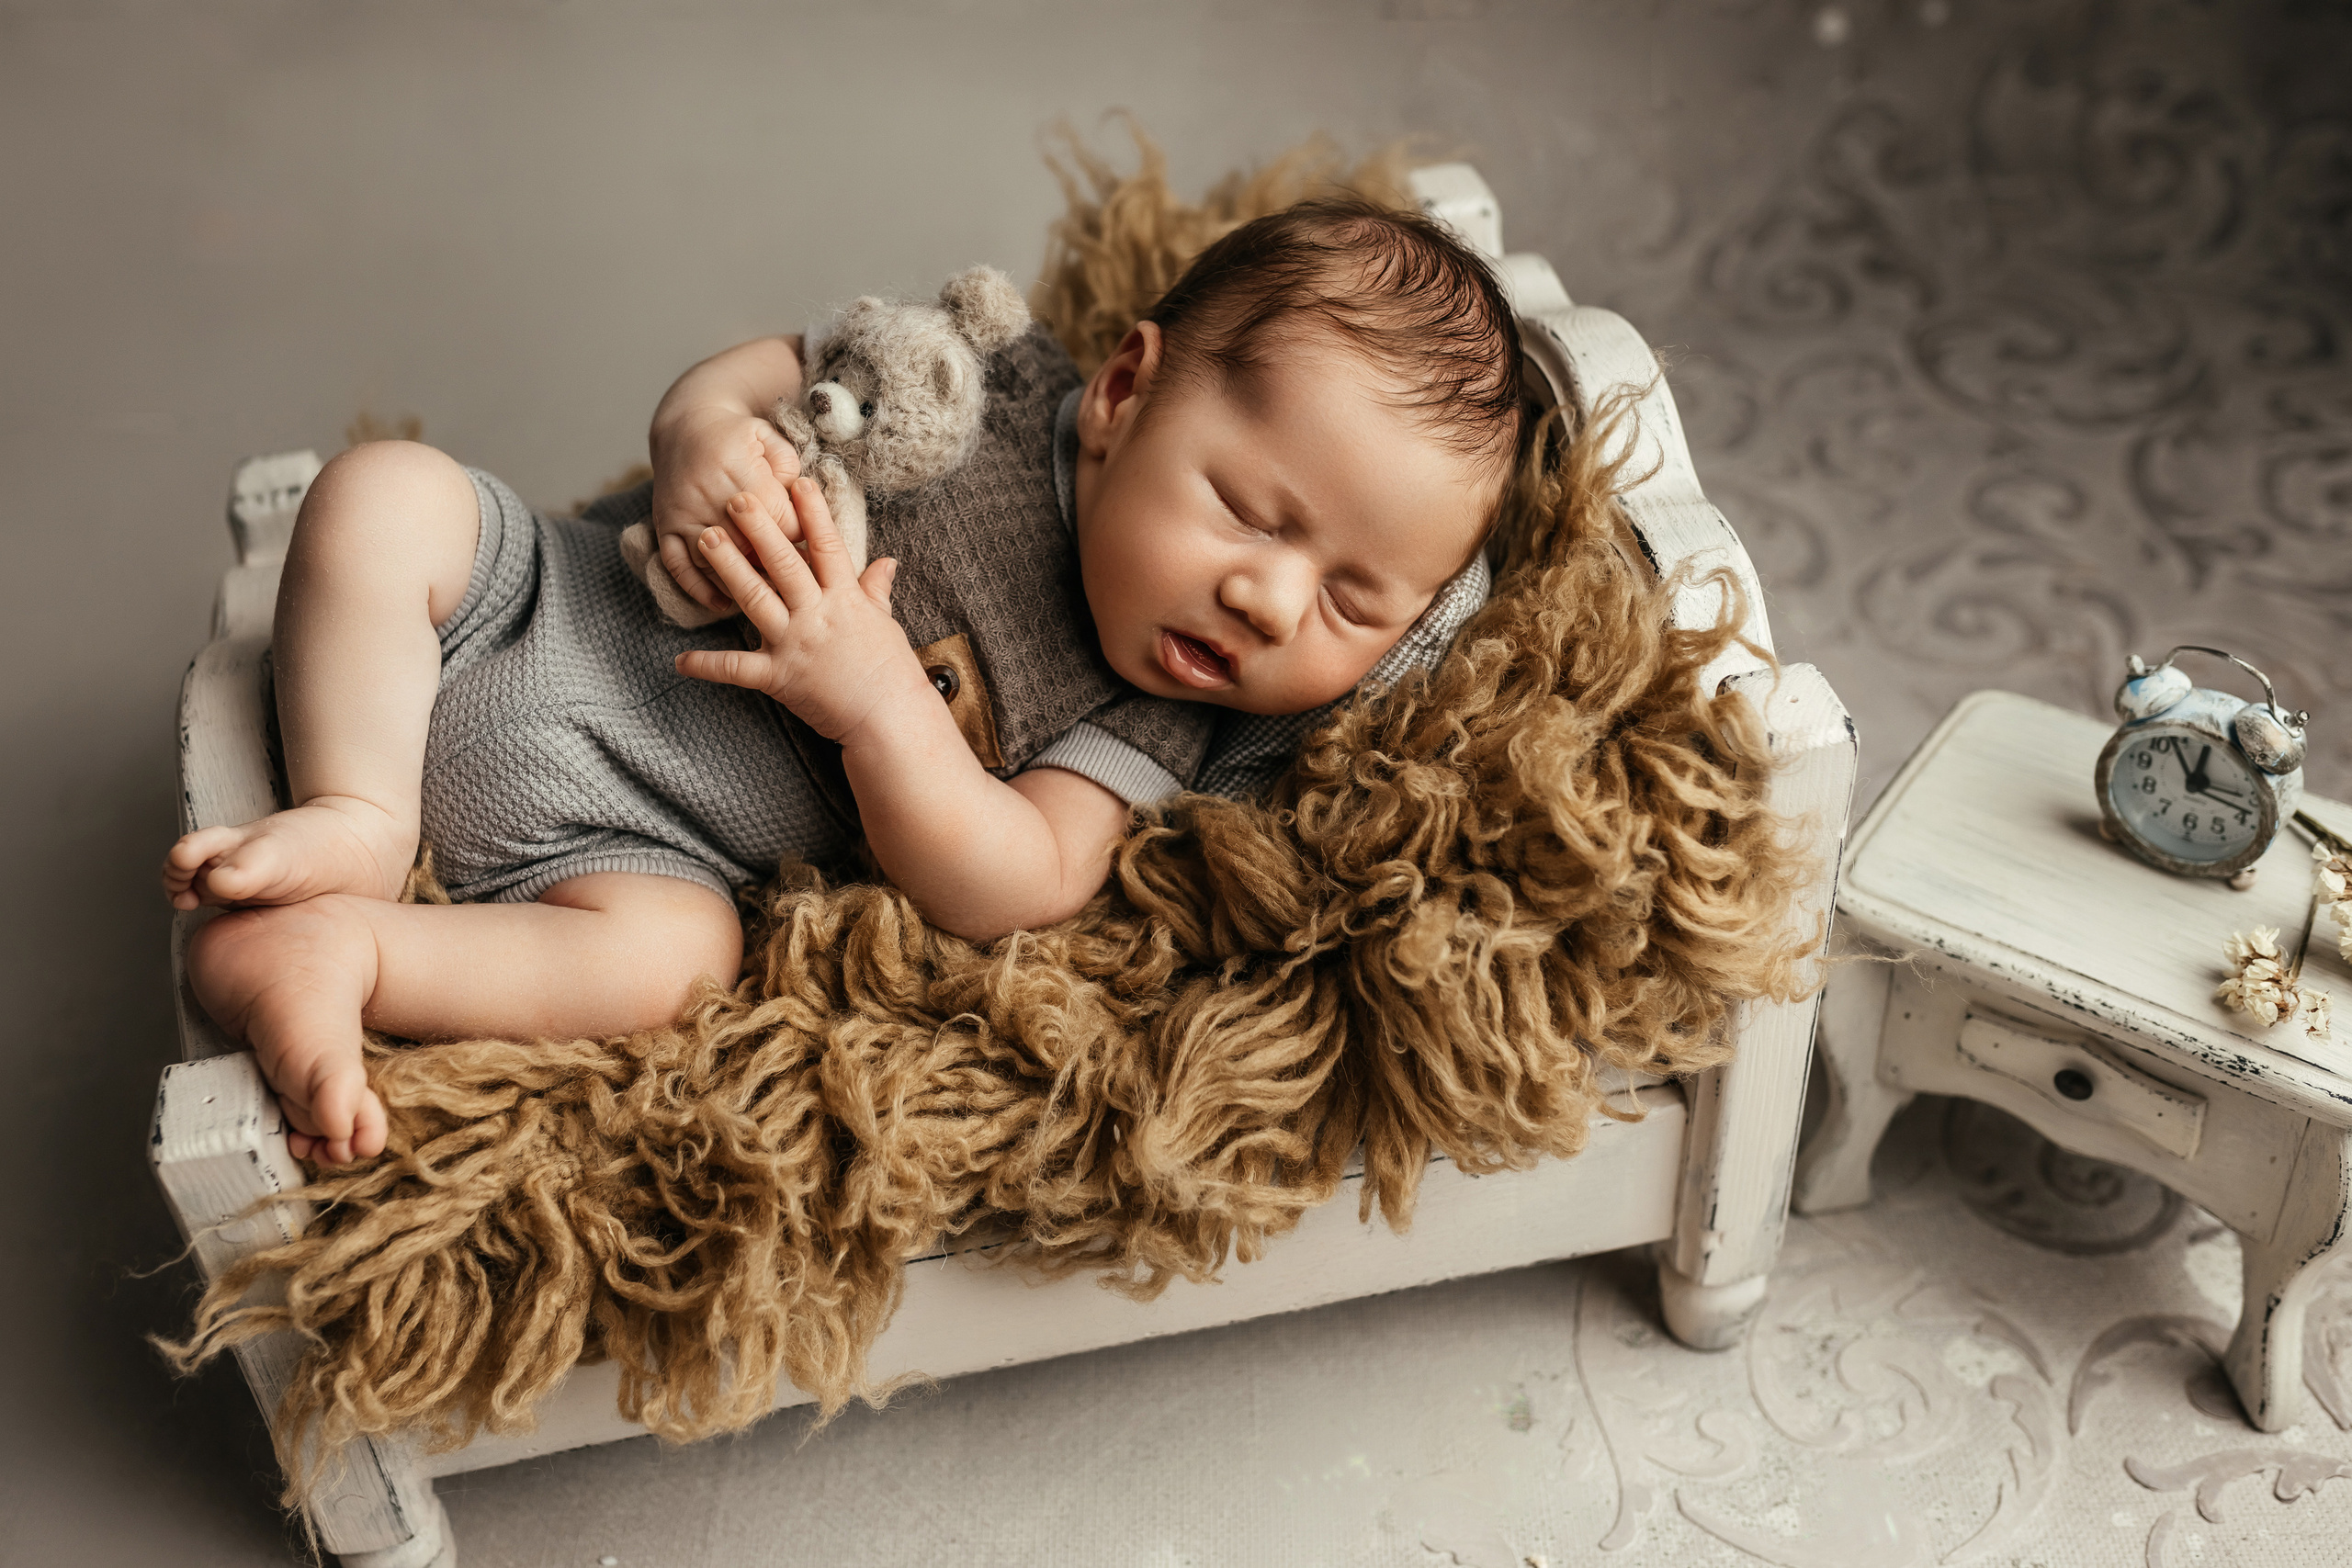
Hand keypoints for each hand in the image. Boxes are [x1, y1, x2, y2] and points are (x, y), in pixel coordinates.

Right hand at [648, 404, 801, 616]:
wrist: (685, 426)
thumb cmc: (739, 437)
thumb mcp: (771, 439)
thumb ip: (791, 469)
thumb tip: (801, 506)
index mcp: (741, 474)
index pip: (782, 524)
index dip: (802, 541)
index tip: (813, 553)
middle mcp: (709, 497)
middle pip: (751, 550)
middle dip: (777, 569)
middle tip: (799, 585)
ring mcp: (684, 515)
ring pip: (716, 564)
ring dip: (743, 585)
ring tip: (769, 601)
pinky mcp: (664, 526)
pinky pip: (678, 567)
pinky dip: (699, 590)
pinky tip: (724, 603)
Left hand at [673, 478, 924, 742]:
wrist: (889, 720)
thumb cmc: (892, 673)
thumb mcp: (886, 624)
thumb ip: (877, 591)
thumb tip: (887, 562)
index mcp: (845, 599)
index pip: (827, 546)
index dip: (813, 513)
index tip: (797, 482)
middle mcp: (817, 615)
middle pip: (783, 563)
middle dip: (759, 528)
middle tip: (734, 498)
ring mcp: (795, 645)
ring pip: (755, 598)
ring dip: (728, 567)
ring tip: (705, 539)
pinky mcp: (778, 678)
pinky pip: (736, 669)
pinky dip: (707, 666)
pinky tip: (679, 661)